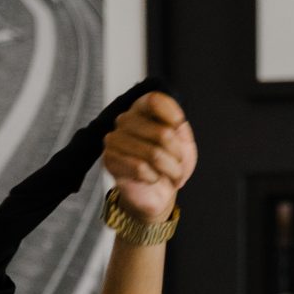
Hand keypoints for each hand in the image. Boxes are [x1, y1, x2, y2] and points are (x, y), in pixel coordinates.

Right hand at [102, 91, 196, 224]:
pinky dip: (154, 178)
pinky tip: (152, 178)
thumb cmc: (168, 166)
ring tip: (170, 175)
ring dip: (170, 170)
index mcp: (142, 110)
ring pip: (154, 154)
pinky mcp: (109, 159)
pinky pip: (141, 168)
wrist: (155, 193)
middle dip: (177, 155)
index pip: (154, 100)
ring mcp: (115, 139)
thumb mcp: (184, 145)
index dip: (172, 115)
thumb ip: (181, 129)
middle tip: (177, 164)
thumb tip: (176, 122)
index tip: (179, 127)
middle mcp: (125, 120)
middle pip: (163, 133)